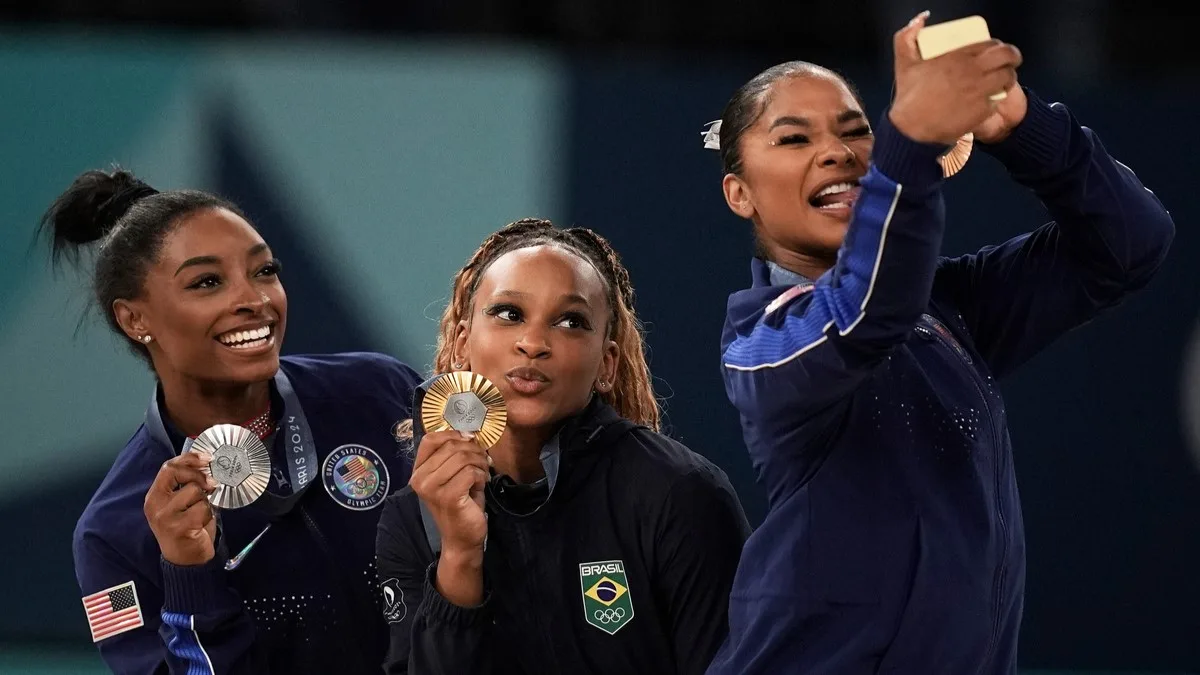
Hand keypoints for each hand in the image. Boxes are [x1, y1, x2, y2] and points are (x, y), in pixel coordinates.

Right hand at [144, 453, 218, 565]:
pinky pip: (203, 509)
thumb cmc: (185, 527)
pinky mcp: (180, 527)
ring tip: (200, 514)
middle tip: (211, 485)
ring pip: (195, 491)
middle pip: (179, 473)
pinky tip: (201, 524)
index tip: (207, 458)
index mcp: (154, 496)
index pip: (168, 467)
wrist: (184, 560)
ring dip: (205, 501)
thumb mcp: (180, 504)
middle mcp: (155, 504)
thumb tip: (206, 464)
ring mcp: (166, 516)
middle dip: (200, 476)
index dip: (189, 459)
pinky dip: (208, 515)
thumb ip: (185, 485)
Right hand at [409, 430, 490, 555]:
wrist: (462, 538)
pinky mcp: (447, 497)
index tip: (470, 438)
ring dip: (479, 463)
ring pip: (462, 458)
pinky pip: (470, 472)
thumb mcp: (454, 475)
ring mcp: (431, 488)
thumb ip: (455, 456)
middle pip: (451, 446)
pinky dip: (481, 476)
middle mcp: (419, 478)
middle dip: (474, 450)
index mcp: (418, 471)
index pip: (430, 439)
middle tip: (484, 461)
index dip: (452, 434)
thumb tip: (470, 435)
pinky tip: (481, 485)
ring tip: (483, 474)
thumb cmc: (460, 504)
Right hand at [888, 12, 1023, 145]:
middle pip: (1007, 57)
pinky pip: (998, 100)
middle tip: (1010, 62)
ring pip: (1008, 78)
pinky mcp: (982, 110)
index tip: (995, 51)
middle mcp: (972, 71)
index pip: (991, 44)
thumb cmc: (908, 94)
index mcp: (958, 56)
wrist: (911, 127)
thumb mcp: (904, 60)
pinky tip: (991, 100)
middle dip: (1013, 57)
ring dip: (1009, 78)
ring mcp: (979, 91)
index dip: (997, 46)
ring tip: (1003, 81)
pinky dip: (997, 99)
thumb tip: (922, 19)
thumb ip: (907, 35)